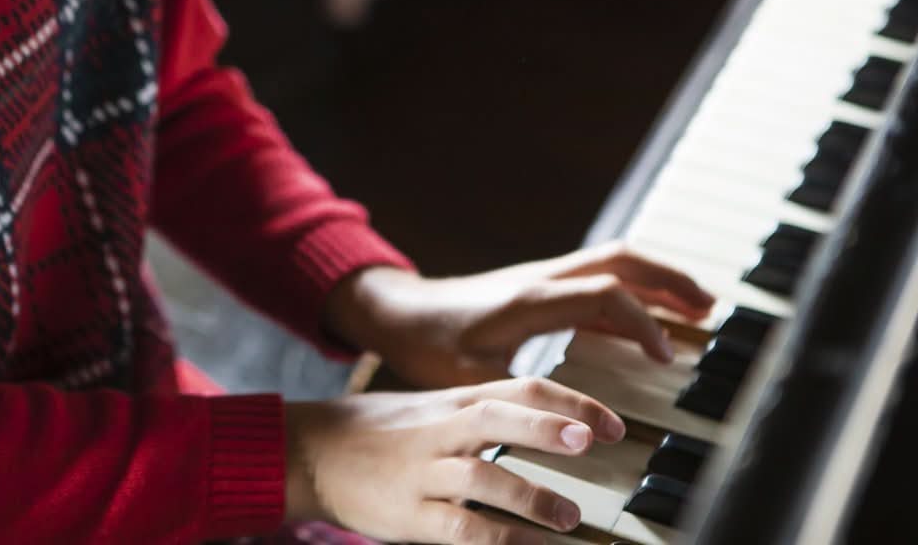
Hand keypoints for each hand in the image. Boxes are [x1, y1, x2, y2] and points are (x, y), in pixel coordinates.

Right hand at [285, 377, 626, 543]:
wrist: (308, 451)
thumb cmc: (376, 432)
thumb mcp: (429, 407)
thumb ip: (480, 410)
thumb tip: (547, 417)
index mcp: (450, 400)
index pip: (516, 387)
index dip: (567, 401)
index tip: (610, 423)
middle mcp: (438, 430)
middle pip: (496, 415)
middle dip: (547, 425)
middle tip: (594, 438)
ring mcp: (421, 472)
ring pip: (480, 474)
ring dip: (529, 494)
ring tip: (568, 516)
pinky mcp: (407, 515)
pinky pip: (458, 526)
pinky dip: (498, 537)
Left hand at [325, 241, 714, 388]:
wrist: (398, 311)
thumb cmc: (427, 342)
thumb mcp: (470, 376)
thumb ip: (521, 396)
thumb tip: (571, 423)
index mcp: (531, 298)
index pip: (606, 294)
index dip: (643, 323)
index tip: (668, 356)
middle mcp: (542, 279)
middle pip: (621, 260)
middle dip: (670, 280)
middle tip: (711, 307)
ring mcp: (542, 279)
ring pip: (612, 263)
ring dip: (657, 280)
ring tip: (698, 306)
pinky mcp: (538, 288)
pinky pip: (597, 280)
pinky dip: (632, 292)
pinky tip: (646, 318)